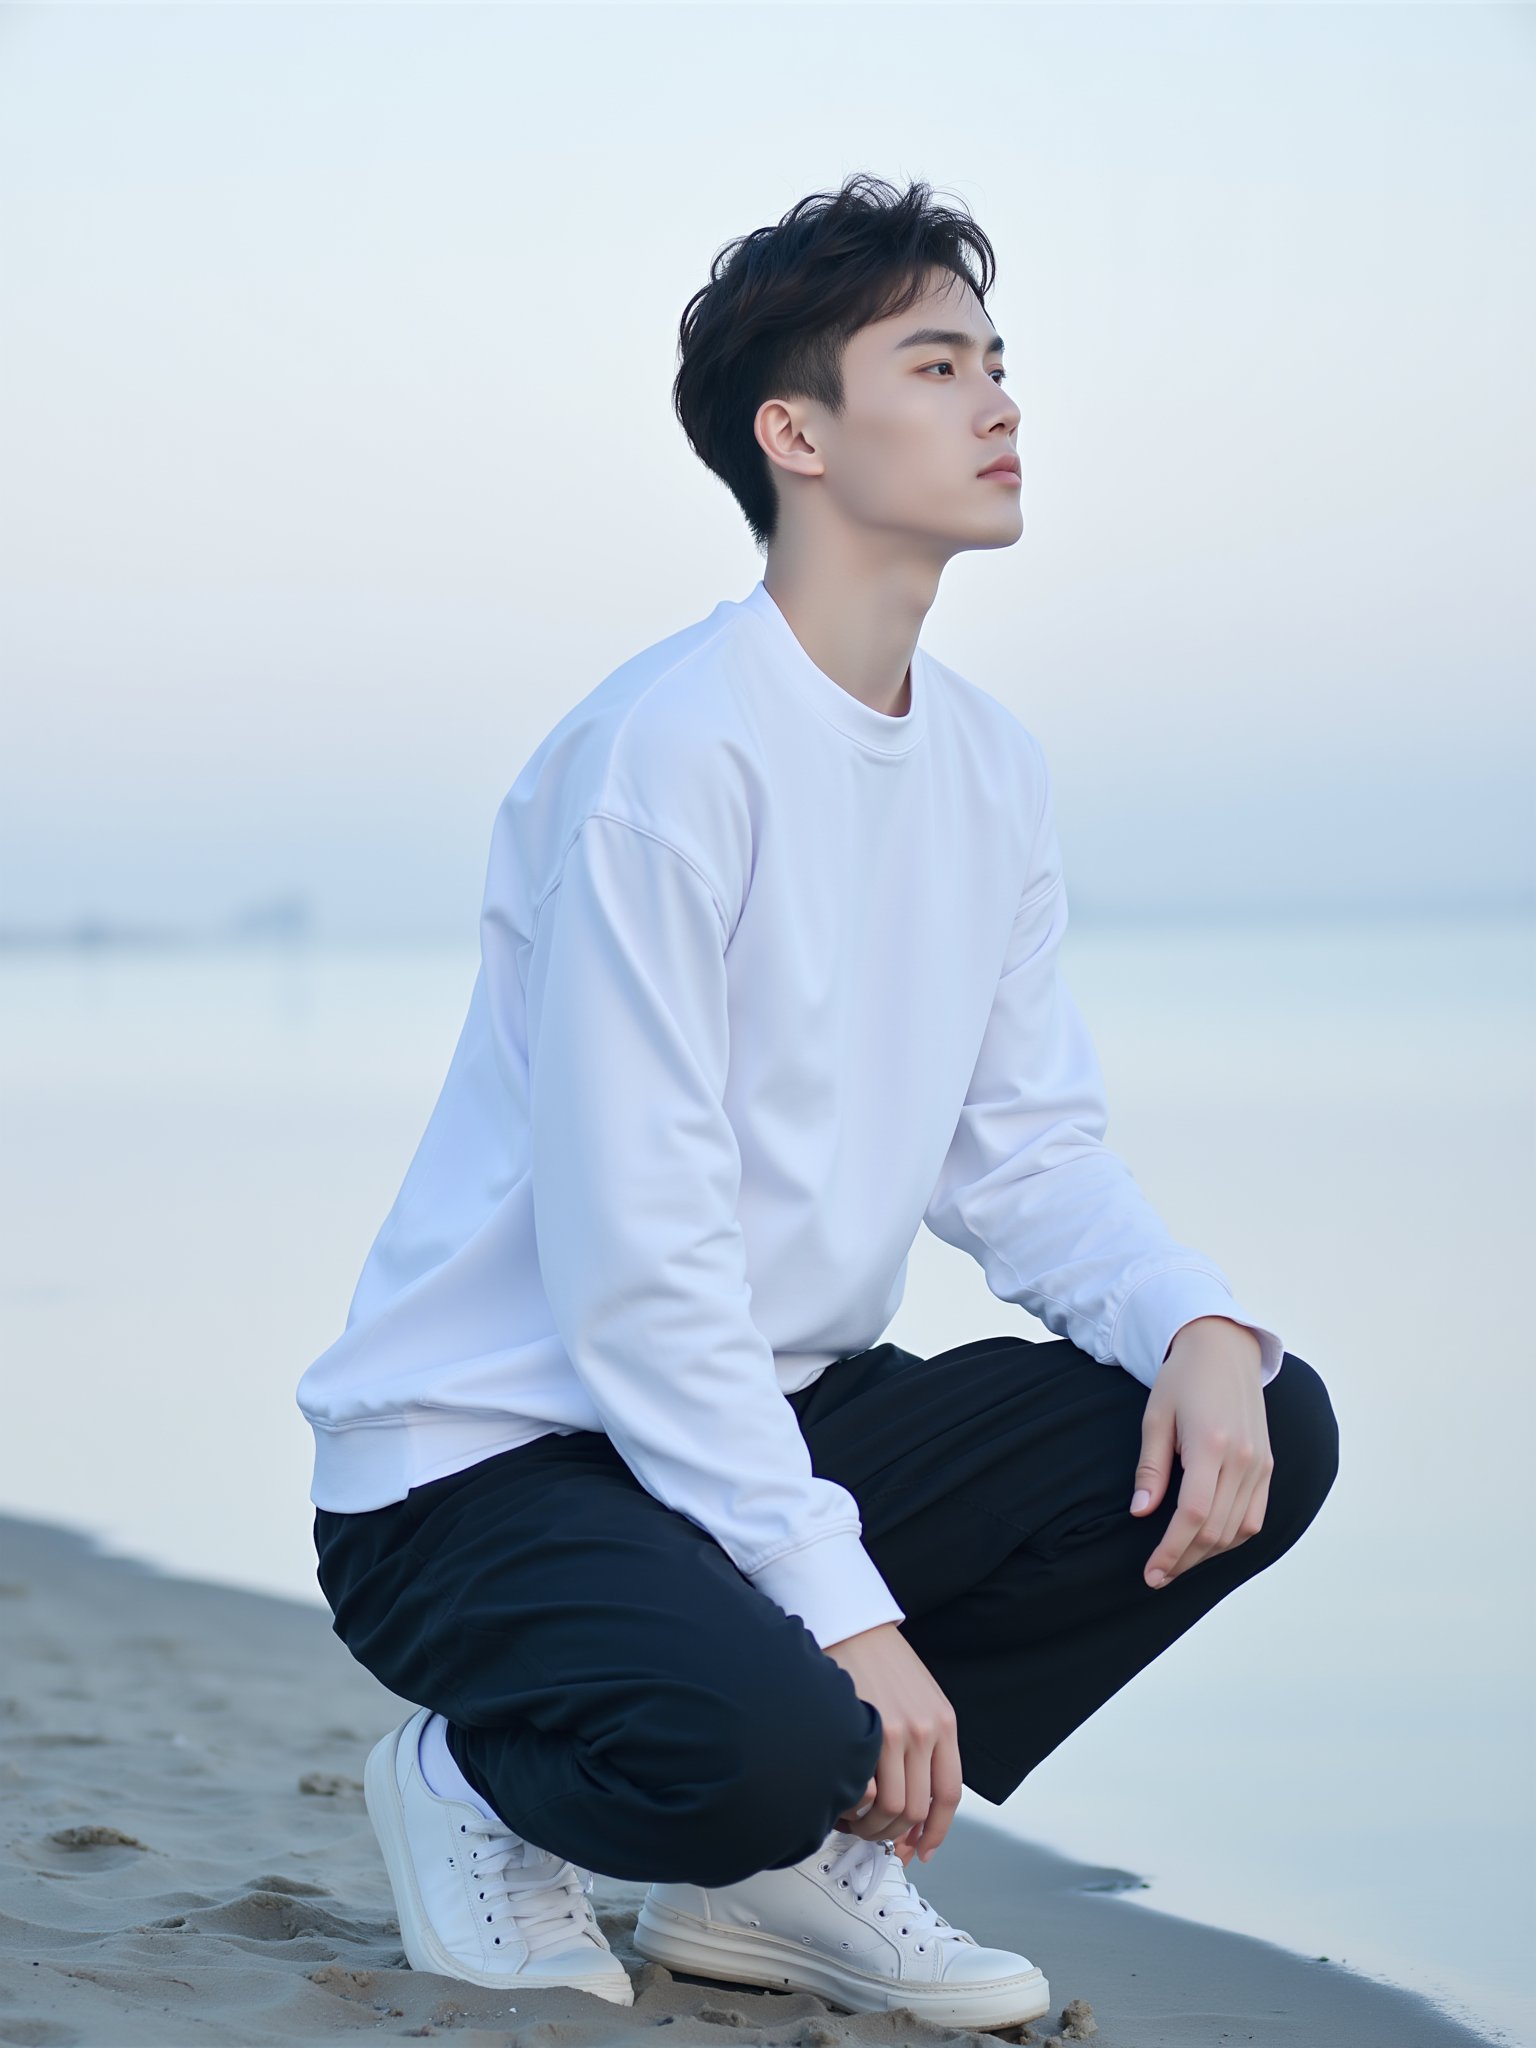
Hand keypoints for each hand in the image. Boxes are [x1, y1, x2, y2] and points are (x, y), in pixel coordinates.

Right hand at [820, 1621, 960, 1866]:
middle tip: (879, 1839)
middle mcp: (924, 1730)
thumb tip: (915, 1803)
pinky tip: (842, 1805)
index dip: (936, 1832)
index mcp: (944, 1723)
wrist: (853, 1623)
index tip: (922, 1849)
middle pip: (916, 1809)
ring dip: (872, 1827)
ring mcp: (893, 1731)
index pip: (949, 1795)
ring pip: (889, 1807)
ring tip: (857, 1824)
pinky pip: (863, 1791)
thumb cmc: (883, 1661)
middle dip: (896, 1835)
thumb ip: (927, 1743)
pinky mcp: (862, 1729)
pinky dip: (852, 1808)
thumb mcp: (922, 1697)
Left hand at [1130, 1315, 1272, 1589]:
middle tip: (1157, 1576)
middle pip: (1216, 1529)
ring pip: (1238, 1530)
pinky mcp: (1268, 1465)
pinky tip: (1208, 1542)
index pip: (1192, 1514)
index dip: (1171, 1549)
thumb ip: (1151, 1468)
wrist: (1224, 1349)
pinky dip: (1232, 1537)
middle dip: (1184, 1559)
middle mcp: (1242, 1459)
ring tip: (1178, 1562)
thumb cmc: (1183, 1379)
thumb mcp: (1155, 1417)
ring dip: (1208, 1554)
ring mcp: (1261, 1464)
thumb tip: (1141, 1512)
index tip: (1152, 1571)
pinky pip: (1256, 1516)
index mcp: (1210, 1445)